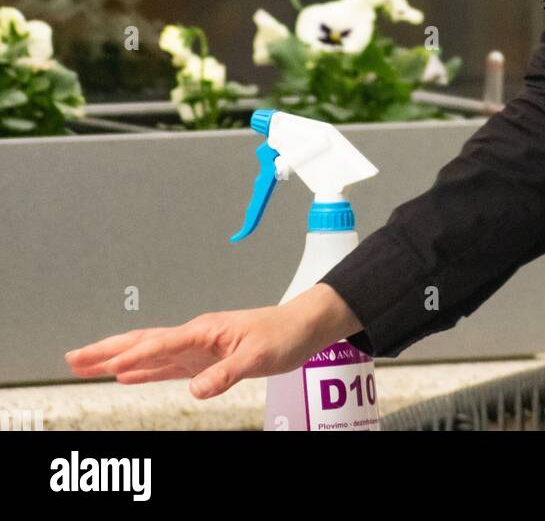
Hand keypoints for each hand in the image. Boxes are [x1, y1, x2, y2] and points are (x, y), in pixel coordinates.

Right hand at [65, 284, 360, 399]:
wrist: (300, 327)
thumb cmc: (282, 334)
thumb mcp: (257, 356)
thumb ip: (226, 373)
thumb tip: (196, 389)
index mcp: (204, 330)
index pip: (161, 344)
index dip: (134, 356)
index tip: (107, 365)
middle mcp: (194, 336)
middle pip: (141, 343)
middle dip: (106, 350)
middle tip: (74, 357)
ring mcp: (195, 347)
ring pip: (146, 352)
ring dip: (115, 359)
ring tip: (87, 364)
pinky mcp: (202, 359)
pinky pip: (163, 364)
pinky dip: (141, 369)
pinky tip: (126, 375)